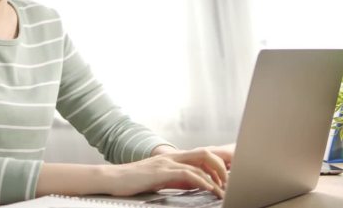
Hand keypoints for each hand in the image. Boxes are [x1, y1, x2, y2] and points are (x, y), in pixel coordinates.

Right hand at [108, 147, 228, 197]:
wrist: (112, 179)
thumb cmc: (134, 181)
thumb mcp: (162, 179)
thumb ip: (179, 179)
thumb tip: (197, 183)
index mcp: (174, 158)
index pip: (202, 155)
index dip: (218, 164)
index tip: (228, 177)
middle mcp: (173, 156)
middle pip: (206, 153)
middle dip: (222, 166)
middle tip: (229, 181)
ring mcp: (168, 162)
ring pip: (200, 162)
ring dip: (216, 176)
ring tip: (223, 189)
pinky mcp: (162, 171)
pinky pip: (188, 173)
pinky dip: (202, 180)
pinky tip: (208, 188)